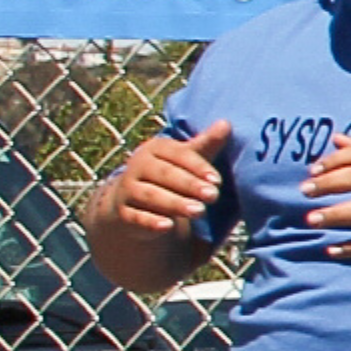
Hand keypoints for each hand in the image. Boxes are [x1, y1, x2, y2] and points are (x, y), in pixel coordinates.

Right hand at [98, 119, 233, 243]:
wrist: (132, 198)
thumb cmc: (169, 173)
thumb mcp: (186, 158)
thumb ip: (205, 144)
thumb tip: (226, 123)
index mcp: (155, 148)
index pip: (177, 154)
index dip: (197, 166)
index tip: (217, 180)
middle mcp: (138, 166)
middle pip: (165, 174)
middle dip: (190, 185)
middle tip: (213, 196)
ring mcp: (128, 189)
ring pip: (151, 195)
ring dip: (175, 204)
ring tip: (199, 211)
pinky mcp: (123, 212)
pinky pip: (136, 217)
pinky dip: (151, 222)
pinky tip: (167, 226)